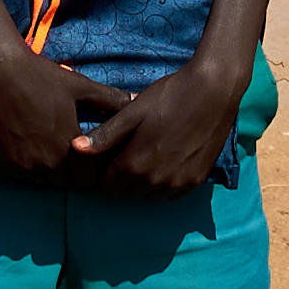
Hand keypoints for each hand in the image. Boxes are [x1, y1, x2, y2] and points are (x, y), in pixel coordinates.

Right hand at [0, 26, 119, 177]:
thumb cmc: (40, 76)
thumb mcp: (79, 85)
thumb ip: (110, 98)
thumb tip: (136, 101)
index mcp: (68, 145)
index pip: (89, 178)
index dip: (94, 170)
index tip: (94, 157)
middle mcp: (46, 161)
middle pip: (69, 183)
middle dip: (76, 173)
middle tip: (77, 155)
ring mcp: (24, 164)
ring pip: (47, 182)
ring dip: (55, 173)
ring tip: (57, 153)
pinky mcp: (5, 161)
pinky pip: (26, 177)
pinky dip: (34, 170)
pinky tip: (37, 149)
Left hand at [74, 55, 244, 197]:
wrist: (213, 92)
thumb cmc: (169, 97)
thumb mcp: (132, 113)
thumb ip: (104, 136)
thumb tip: (75, 149)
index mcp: (134, 165)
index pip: (107, 188)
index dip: (103, 175)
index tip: (107, 160)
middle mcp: (155, 181)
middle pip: (127, 194)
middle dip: (121, 180)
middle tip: (126, 155)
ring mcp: (177, 183)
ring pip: (149, 196)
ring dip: (143, 184)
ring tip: (146, 157)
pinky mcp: (196, 181)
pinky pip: (171, 194)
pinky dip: (164, 184)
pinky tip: (165, 162)